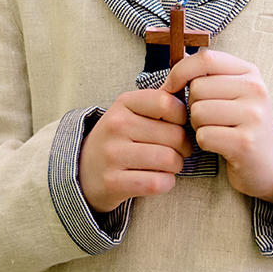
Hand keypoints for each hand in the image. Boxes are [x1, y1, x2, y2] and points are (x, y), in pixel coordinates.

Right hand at [78, 89, 193, 213]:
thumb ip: (159, 101)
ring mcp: (112, 154)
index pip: (167, 103)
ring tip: (169, 165)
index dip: (182, 117)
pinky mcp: (113, 182)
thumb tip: (188, 87)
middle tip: (178, 151)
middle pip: (175, 135)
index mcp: (124, 103)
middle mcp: (116, 125)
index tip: (177, 126)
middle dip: (184, 147)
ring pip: (169, 159)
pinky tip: (159, 179)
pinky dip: (166, 183)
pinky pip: (157, 183)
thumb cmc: (119, 138)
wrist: (84, 170)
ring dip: (177, 166)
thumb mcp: (132, 112)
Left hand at [163, 49, 272, 204]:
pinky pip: (204, 136)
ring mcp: (253, 116)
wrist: (271, 162)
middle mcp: (255, 90)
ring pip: (198, 112)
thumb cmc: (242, 124)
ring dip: (198, 125)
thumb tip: (180, 59)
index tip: (171, 86)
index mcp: (250, 72)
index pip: (207, 59)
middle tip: (209, 117)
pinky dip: (204, 142)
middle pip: (197, 88)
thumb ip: (210, 74)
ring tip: (215, 130)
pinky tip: (219, 144)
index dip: (181, 71)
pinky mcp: (245, 142)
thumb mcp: (234, 91)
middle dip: (193, 105)